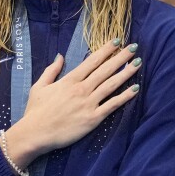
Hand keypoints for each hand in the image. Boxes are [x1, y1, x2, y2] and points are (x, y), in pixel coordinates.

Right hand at [6, 40, 141, 166]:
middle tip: (134, 47)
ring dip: (126, 73)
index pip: (92, 61)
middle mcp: (81, 89)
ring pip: (111, 85)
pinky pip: (112, 105)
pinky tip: (136, 89)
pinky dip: (125, 97)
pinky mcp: (93, 118)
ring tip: (139, 63)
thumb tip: (60, 56)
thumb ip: (51, 70)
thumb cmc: (36, 111)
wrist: (36, 134)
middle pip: (105, 70)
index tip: (117, 41)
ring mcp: (89, 103)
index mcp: (69, 80)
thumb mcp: (40, 86)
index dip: (106, 50)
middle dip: (121, 57)